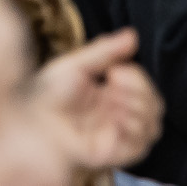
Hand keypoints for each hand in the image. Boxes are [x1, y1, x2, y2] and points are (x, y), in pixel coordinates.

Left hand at [33, 28, 162, 170]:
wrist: (32, 120)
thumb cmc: (47, 92)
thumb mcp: (76, 64)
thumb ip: (105, 50)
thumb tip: (132, 35)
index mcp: (112, 93)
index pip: (144, 85)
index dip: (137, 77)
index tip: (114, 71)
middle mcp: (119, 114)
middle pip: (155, 105)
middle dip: (141, 90)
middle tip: (114, 82)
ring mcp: (119, 134)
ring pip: (153, 125)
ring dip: (138, 108)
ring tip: (113, 100)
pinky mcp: (115, 152)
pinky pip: (141, 145)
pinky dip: (134, 129)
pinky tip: (115, 120)